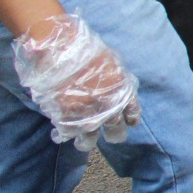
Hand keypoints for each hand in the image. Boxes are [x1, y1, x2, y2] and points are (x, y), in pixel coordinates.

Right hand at [12, 13, 141, 151]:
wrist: (62, 49)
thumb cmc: (86, 49)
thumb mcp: (113, 61)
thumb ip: (118, 78)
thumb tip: (122, 86)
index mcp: (123, 91)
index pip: (132, 113)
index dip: (129, 119)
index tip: (128, 123)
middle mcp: (109, 107)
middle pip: (115, 132)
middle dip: (114, 135)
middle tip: (111, 136)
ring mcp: (86, 114)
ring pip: (89, 139)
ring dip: (86, 142)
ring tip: (83, 143)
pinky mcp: (65, 117)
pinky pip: (67, 133)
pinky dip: (64, 134)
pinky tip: (60, 134)